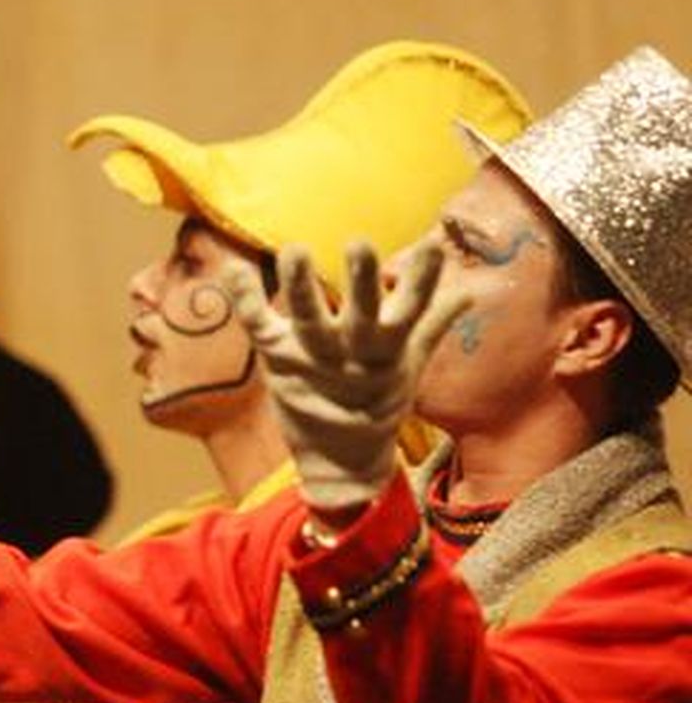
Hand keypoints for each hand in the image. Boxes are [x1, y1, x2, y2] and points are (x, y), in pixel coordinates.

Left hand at [227, 243, 468, 514]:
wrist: (340, 459)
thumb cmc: (378, 401)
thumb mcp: (411, 363)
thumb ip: (433, 322)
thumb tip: (469, 292)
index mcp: (388, 351)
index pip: (411, 311)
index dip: (423, 281)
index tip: (432, 246)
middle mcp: (351, 354)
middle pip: (359, 317)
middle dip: (361, 283)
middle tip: (360, 244)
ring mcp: (311, 358)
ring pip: (308, 322)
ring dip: (301, 287)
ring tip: (294, 250)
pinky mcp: (276, 360)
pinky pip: (258, 327)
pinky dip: (245, 298)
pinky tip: (233, 268)